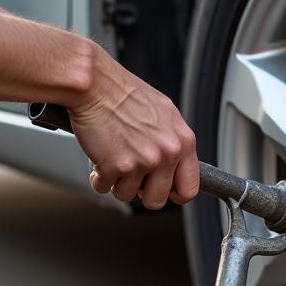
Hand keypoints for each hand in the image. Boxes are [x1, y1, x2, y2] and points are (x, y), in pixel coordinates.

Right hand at [69, 50, 198, 207]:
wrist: (95, 84)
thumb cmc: (124, 94)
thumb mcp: (164, 114)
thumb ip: (172, 141)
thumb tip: (174, 164)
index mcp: (183, 141)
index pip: (189, 188)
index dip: (173, 194)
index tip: (164, 191)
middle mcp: (167, 153)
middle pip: (157, 200)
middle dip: (141, 192)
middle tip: (132, 175)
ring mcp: (142, 161)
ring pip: (127, 195)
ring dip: (117, 181)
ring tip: (113, 157)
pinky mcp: (116, 167)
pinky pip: (104, 187)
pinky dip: (98, 177)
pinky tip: (99, 157)